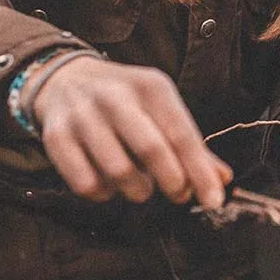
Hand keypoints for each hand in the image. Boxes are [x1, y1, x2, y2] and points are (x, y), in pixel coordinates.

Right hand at [30, 56, 230, 206]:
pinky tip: (110, 184)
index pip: (181, 132)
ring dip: (138, 190)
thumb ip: (190, 144)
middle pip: (151, 149)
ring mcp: (83, 116)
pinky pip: (86, 184)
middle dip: (172, 181)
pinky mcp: (56, 137)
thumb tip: (223, 179)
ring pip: (118, 172)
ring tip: (142, 185)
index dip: (199, 170)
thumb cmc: (126, 100)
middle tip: (179, 194)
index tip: (214, 199)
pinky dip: (105, 194)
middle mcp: (116, 97)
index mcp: (150, 86)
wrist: (66, 80)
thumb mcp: (160, 107)